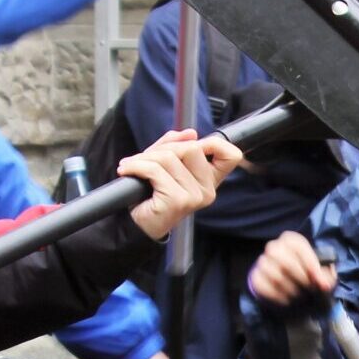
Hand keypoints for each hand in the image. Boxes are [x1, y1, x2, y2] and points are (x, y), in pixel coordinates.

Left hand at [119, 129, 239, 239]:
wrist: (136, 225)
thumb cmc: (151, 195)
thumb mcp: (164, 164)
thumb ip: (175, 146)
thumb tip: (190, 133)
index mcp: (210, 180)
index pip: (231, 156)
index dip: (215, 144)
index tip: (194, 143)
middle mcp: (207, 190)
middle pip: (191, 148)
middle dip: (164, 149)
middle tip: (146, 159)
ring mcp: (194, 196)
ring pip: (169, 158)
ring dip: (144, 159)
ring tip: (132, 166)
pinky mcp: (177, 200)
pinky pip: (155, 170)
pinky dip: (136, 166)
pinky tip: (127, 170)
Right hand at [248, 231, 335, 307]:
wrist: (289, 283)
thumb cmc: (307, 274)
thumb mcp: (321, 272)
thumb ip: (326, 276)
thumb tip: (324, 284)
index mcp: (291, 240)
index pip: (299, 248)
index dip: (311, 264)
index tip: (320, 281)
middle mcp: (274, 247)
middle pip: (286, 263)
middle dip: (301, 279)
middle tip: (310, 289)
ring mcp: (262, 262)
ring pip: (276, 277)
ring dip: (292, 290)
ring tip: (300, 295)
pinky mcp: (256, 277)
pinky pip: (266, 288)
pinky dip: (279, 297)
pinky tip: (288, 299)